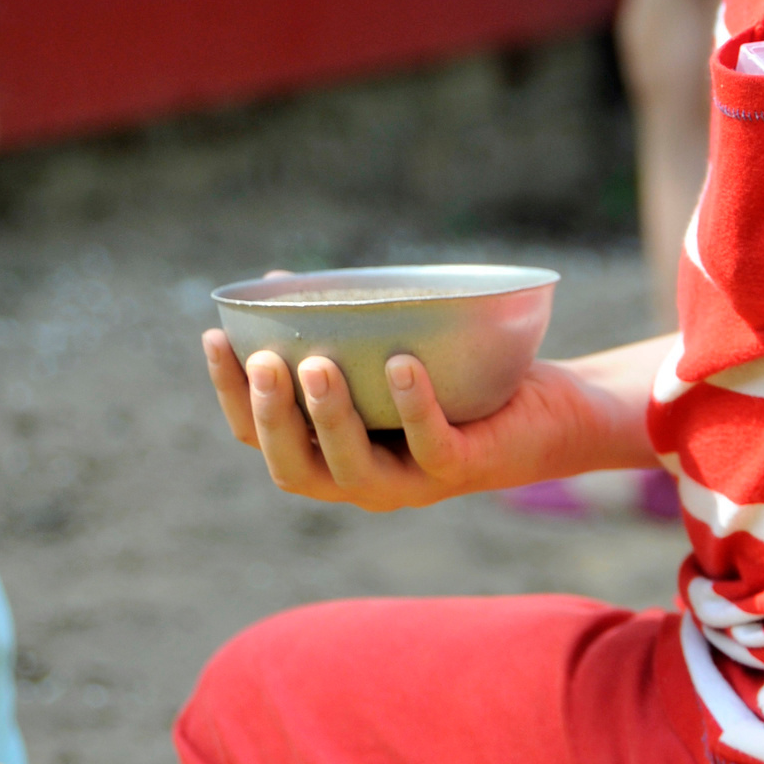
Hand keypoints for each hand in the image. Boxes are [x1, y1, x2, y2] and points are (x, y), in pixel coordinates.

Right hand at [202, 330, 635, 514]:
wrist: (550, 409)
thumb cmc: (459, 377)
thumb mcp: (390, 346)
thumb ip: (340, 328)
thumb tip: (278, 280)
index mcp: (330, 451)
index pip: (260, 436)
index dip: (231, 394)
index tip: (214, 338)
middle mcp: (361, 479)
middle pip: (293, 465)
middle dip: (272, 415)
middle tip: (267, 358)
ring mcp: (411, 483)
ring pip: (352, 468)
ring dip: (330, 417)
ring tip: (317, 361)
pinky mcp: (462, 470)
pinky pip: (431, 445)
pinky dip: (413, 404)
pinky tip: (400, 363)